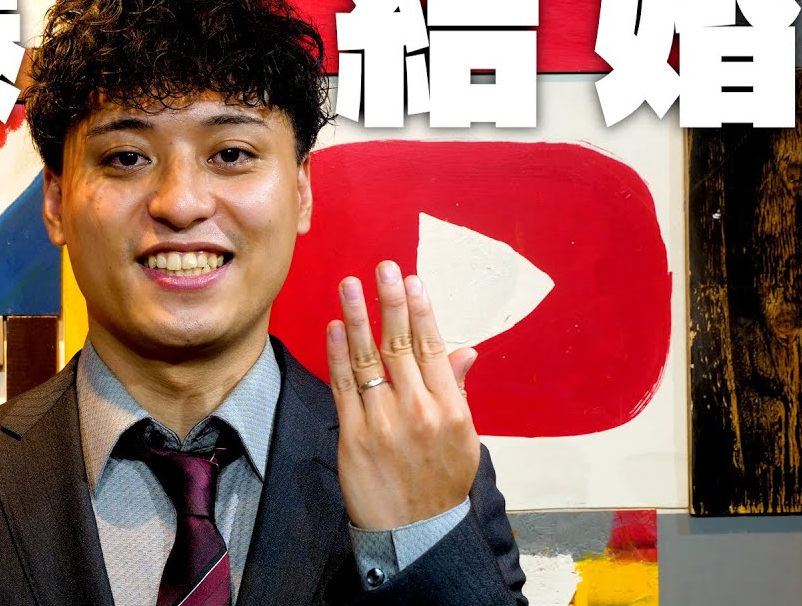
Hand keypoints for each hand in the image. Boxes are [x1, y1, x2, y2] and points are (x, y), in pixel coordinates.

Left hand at [326, 261, 480, 529]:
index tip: (413, 281)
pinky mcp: (354, 436)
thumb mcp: (464, 439)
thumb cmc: (440, 484)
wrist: (414, 533)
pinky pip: (344, 387)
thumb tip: (465, 351)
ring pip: (369, 360)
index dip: (421, 312)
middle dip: (390, 302)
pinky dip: (337, 355)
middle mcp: (418, 412)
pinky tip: (335, 327)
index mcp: (451, 410)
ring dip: (358, 318)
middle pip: (400, 346)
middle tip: (383, 268)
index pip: (434, 349)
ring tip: (350, 285)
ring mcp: (384, 423)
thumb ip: (458, 391)